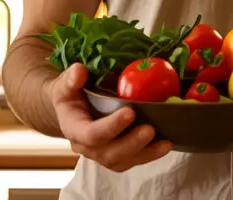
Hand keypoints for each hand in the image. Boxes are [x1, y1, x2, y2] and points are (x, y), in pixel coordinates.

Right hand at [50, 63, 172, 171]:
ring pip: (122, 161)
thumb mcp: (66, 84)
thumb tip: (80, 71)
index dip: (111, 126)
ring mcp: (101, 155)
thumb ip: (71, 78)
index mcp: (73, 129)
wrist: (71, 110)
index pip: (91, 134)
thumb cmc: (70, 95)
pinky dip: (150, 155)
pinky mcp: (116, 157)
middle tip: (150, 129)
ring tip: (165, 142)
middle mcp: (86, 147)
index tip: (130, 112)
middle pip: (109, 152)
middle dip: (132, 143)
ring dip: (145, 153)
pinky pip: (132, 161)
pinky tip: (166, 145)